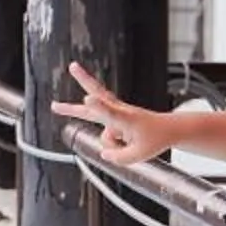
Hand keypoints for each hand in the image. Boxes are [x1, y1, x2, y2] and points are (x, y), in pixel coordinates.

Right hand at [50, 62, 178, 162]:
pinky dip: (107, 139)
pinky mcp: (113, 116)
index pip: (111, 112)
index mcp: (128, 119)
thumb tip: (104, 153)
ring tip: (57, 106)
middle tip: (73, 67)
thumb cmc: (157, 138)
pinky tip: (115, 137)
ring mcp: (115, 112)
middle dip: (84, 79)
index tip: (87, 99)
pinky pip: (101, 129)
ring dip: (75, 111)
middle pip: (98, 93)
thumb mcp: (140, 155)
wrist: (168, 129)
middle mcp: (120, 112)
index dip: (98, 107)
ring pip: (91, 113)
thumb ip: (118, 157)